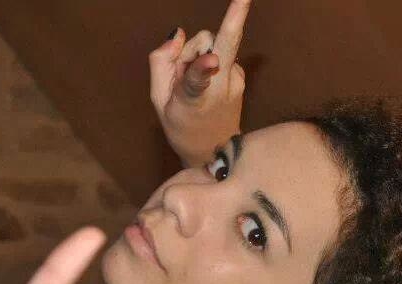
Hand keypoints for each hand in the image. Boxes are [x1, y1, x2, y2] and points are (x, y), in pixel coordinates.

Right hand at [149, 0, 250, 166]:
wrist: (215, 153)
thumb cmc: (182, 126)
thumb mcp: (159, 101)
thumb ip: (160, 63)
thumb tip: (178, 34)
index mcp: (194, 99)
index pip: (197, 79)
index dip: (202, 68)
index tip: (212, 61)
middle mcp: (221, 87)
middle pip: (217, 42)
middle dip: (223, 27)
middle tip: (233, 10)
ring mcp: (236, 81)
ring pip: (214, 45)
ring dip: (199, 56)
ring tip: (193, 82)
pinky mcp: (242, 76)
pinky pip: (221, 54)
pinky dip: (210, 64)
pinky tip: (207, 85)